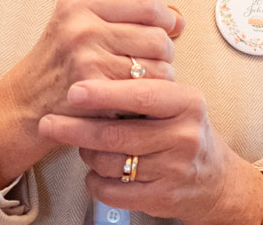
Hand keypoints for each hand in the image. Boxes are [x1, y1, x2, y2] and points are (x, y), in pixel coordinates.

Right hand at [0, 0, 183, 185]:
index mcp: (78, 4)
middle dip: (162, 53)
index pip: (145, 2)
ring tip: (137, 83)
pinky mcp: (95, 89)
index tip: (170, 27)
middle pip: (157, 35)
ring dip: (158, 79)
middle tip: (146, 64)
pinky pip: (147, 90)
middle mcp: (81, 26)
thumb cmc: (55, 68)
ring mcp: (87, 58)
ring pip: (159, 65)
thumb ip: (123, 16)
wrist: (20, 108)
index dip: (165, 17)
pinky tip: (129, 99)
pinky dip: (146, 98)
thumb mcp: (77, 27)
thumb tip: (177, 20)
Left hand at [39, 79, 262, 224]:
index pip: (141, 95)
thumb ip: (143, 86)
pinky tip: (94, 172)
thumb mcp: (176, 100)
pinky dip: (95, 182)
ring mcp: (174, 169)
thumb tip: (93, 64)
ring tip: (82, 145)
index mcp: (187, 102)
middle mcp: (184, 135)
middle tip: (49, 122)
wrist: (214, 178)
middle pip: (118, 133)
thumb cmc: (183, 129)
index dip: (104, 93)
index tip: (74, 91)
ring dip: (87, 154)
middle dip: (77, 128)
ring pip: (111, 163)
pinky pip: (114, 192)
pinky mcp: (162, 197)